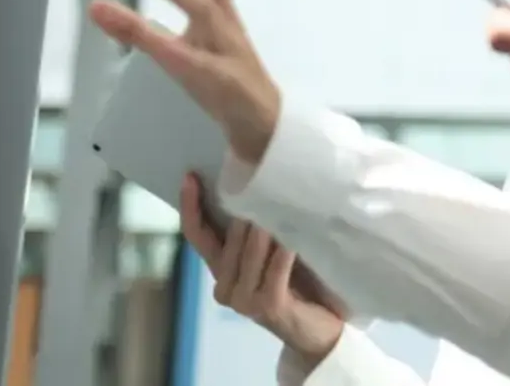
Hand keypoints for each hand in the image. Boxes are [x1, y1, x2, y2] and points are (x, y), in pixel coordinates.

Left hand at [87, 0, 280, 162]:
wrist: (259, 120)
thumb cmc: (220, 78)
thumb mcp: (172, 50)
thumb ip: (134, 26)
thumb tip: (93, 4)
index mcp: (215, 3)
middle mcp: (222, 16)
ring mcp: (223, 45)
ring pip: (205, 8)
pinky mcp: (217, 78)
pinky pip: (193, 59)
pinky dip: (172, 47)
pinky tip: (156, 43)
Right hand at [180, 174, 346, 361]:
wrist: (319, 332)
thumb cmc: (298, 287)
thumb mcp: (271, 257)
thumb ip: (257, 234)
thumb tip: (254, 190)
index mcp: (222, 272)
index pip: (197, 236)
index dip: (190, 206)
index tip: (190, 177)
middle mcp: (225, 287)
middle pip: (229, 238)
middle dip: (244, 209)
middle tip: (263, 180)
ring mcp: (244, 300)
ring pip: (250, 250)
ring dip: (265, 225)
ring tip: (280, 199)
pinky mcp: (268, 306)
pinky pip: (276, 268)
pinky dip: (284, 249)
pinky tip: (294, 234)